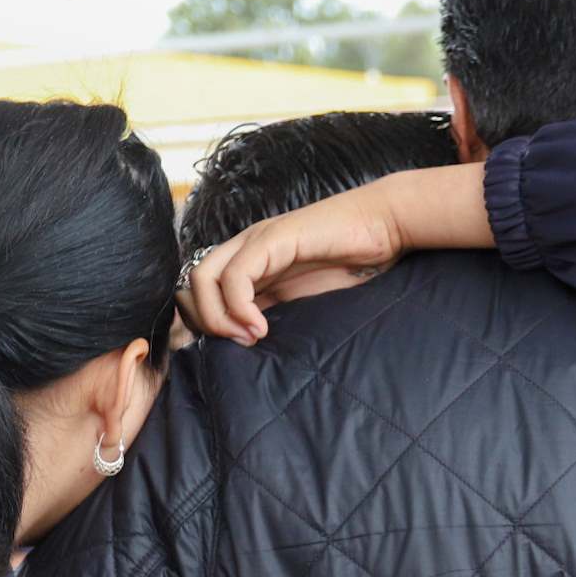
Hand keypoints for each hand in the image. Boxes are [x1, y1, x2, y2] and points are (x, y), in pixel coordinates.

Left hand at [183, 180, 409, 344]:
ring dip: (218, 318)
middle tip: (239, 345)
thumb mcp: (305, 301)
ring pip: (203, 278)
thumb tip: (250, 349)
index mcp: (249, 264)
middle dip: (204, 323)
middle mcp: (244, 250)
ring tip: (251, 337)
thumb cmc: (354, 265)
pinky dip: (240, 308)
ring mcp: (255, 241)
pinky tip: (261, 327)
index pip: (199, 292)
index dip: (205, 324)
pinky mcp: (272, 238)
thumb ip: (276, 315)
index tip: (236, 349)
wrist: (385, 227)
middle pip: (190, 284)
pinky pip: (236, 275)